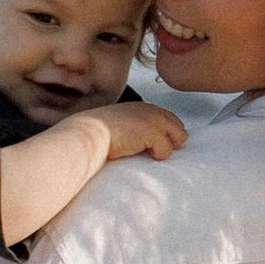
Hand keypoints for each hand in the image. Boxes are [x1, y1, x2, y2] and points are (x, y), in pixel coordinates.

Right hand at [71, 98, 185, 163]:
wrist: (85, 136)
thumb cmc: (93, 136)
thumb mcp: (114, 126)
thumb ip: (130, 129)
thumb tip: (142, 144)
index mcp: (139, 108)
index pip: (167, 119)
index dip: (165, 135)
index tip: (153, 148)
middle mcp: (149, 109)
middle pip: (178, 127)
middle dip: (170, 141)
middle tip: (151, 153)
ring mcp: (152, 119)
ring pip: (179, 138)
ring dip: (165, 149)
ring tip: (145, 154)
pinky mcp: (152, 132)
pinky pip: (167, 150)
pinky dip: (157, 156)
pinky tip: (139, 154)